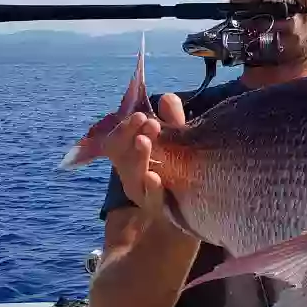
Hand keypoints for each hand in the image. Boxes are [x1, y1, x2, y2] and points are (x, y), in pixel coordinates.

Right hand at [103, 93, 186, 217]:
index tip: (140, 114)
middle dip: (128, 135)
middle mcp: (131, 174)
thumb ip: (171, 120)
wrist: (188, 209)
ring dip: (138, 157)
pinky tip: (154, 178)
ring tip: (143, 141)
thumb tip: (166, 97)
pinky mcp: (156, 209)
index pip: (118, 139)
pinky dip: (151, 189)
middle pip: (121, 154)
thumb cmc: (177, 169)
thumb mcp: (176, 141)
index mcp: (129, 155)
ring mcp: (142, 193)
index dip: (125, 127)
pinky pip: (152, 199)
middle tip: (144, 120)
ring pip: (133, 176)